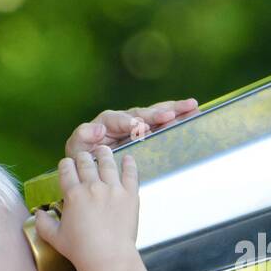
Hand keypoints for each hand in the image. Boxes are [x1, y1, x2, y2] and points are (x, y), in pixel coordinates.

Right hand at [33, 144, 139, 270]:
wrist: (108, 257)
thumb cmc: (81, 250)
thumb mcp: (55, 237)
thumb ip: (43, 223)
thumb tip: (38, 213)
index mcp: (73, 194)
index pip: (66, 170)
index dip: (66, 165)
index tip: (67, 164)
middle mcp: (92, 187)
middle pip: (86, 163)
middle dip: (83, 157)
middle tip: (84, 156)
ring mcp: (112, 189)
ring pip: (107, 163)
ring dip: (104, 154)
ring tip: (103, 149)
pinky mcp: (130, 195)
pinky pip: (130, 174)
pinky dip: (129, 164)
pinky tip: (128, 158)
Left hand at [64, 98, 198, 157]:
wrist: (92, 164)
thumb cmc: (83, 155)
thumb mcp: (78, 147)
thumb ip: (83, 136)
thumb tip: (98, 129)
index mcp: (108, 121)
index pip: (119, 119)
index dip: (130, 122)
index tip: (141, 127)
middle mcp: (125, 119)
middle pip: (143, 112)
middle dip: (158, 113)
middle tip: (171, 114)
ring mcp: (138, 124)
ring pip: (157, 114)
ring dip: (174, 110)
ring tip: (192, 106)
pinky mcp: (149, 131)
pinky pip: (163, 122)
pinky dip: (177, 117)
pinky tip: (193, 114)